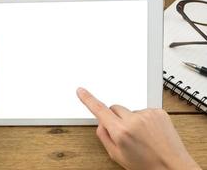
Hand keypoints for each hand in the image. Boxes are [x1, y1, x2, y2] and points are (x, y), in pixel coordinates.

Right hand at [76, 88, 200, 169]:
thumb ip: (104, 137)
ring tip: (141, 135)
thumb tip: (101, 123)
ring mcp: (147, 114)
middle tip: (123, 132)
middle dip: (115, 118)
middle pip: (114, 108)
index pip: (99, 110)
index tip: (81, 91)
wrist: (173, 167)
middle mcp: (134, 120)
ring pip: (129, 110)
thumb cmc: (147, 165)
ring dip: (131, 119)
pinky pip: (143, 111)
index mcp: (121, 132)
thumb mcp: (117, 156)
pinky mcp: (158, 112)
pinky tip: (149, 132)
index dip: (88, 99)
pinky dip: (143, 119)